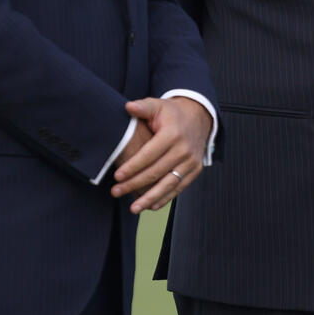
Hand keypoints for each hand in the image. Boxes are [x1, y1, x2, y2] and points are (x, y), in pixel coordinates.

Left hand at [110, 96, 212, 213]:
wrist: (198, 118)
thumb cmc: (171, 114)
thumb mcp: (158, 106)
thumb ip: (143, 107)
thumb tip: (128, 107)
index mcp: (173, 134)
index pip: (149, 155)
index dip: (132, 167)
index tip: (117, 176)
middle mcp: (184, 149)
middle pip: (156, 172)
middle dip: (134, 184)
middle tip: (116, 192)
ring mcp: (191, 161)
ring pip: (168, 184)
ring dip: (149, 198)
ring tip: (133, 208)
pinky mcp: (195, 170)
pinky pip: (179, 187)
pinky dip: (165, 198)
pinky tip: (151, 206)